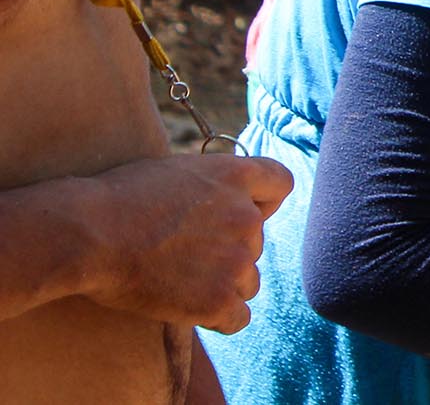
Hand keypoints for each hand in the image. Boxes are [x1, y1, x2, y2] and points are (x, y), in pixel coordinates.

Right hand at [81, 154, 292, 331]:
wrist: (87, 235)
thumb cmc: (117, 200)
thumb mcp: (177, 172)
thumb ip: (213, 185)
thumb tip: (223, 199)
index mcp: (236, 175)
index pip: (281, 184)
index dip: (262, 201)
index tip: (234, 213)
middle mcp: (247, 216)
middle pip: (257, 242)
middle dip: (228, 250)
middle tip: (182, 255)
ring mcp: (236, 260)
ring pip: (249, 281)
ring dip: (223, 285)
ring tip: (180, 282)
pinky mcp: (218, 299)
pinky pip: (238, 318)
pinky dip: (218, 318)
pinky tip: (192, 310)